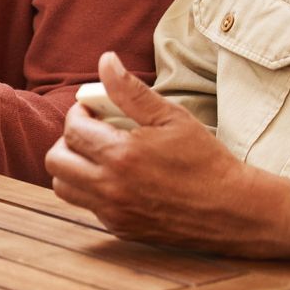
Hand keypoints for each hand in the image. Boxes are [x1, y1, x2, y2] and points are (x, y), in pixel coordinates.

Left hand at [46, 52, 279, 252]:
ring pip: (64, 187)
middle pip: (55, 161)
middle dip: (67, 141)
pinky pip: (88, 206)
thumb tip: (105, 60)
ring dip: (72, 167)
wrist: (233, 210)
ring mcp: (113, 211)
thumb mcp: (171, 117)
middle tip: (90, 133)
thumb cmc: (205, 160)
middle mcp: (110, 187)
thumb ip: (131, 90)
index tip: (93, 112)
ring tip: (97, 156)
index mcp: (120, 155)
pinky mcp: (121, 228)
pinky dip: (92, 190)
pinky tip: (117, 179)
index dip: (78, 114)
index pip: (72, 129)